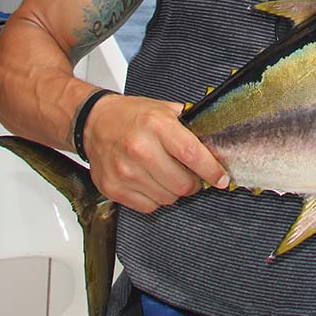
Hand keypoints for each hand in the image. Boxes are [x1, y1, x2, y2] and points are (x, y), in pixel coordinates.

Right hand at [83, 94, 229, 211]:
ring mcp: (124, 171)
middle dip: (194, 183)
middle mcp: (139, 148)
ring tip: (167, 175)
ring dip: (174, 191)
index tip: (221, 178)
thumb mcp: (163, 109)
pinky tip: (151, 181)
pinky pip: (148, 206)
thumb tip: (215, 146)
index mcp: (155, 124)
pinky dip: (155, 198)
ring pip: (167, 198)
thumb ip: (189, 126)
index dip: (211, 170)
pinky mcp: (113, 188)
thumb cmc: (131, 116)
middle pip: (182, 184)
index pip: (192, 154)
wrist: (94, 122)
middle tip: (192, 176)